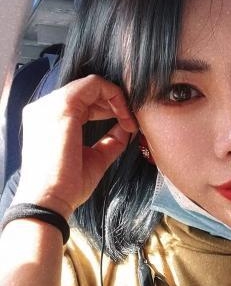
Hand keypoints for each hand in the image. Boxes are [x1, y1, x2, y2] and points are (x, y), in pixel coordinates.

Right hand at [14, 75, 137, 217]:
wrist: (50, 201)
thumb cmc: (67, 185)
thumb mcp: (95, 158)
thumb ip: (110, 140)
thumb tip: (127, 127)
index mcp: (49, 119)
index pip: (82, 101)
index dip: (108, 107)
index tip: (126, 124)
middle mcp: (46, 107)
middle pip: (87, 90)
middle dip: (114, 102)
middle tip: (130, 122)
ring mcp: (51, 105)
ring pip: (91, 84)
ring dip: (116, 99)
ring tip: (128, 121)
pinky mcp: (62, 107)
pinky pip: (93, 85)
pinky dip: (114, 96)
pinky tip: (124, 117)